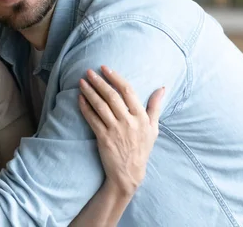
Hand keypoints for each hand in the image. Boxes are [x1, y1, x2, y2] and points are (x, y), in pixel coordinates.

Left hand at [78, 66, 163, 194]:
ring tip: (81, 81)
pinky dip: (85, 107)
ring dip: (89, 92)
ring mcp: (115, 130)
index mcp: (142, 117)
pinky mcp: (103, 138)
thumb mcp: (153, 128)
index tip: (105, 68)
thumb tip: (162, 88)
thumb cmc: (141, 148)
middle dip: (99, 81)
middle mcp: (129, 122)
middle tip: (89, 71)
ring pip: (100, 106)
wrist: (129, 173)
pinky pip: (92, 119)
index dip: (115, 78)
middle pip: (112, 96)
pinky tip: (79, 98)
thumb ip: (155, 107)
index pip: (128, 91)